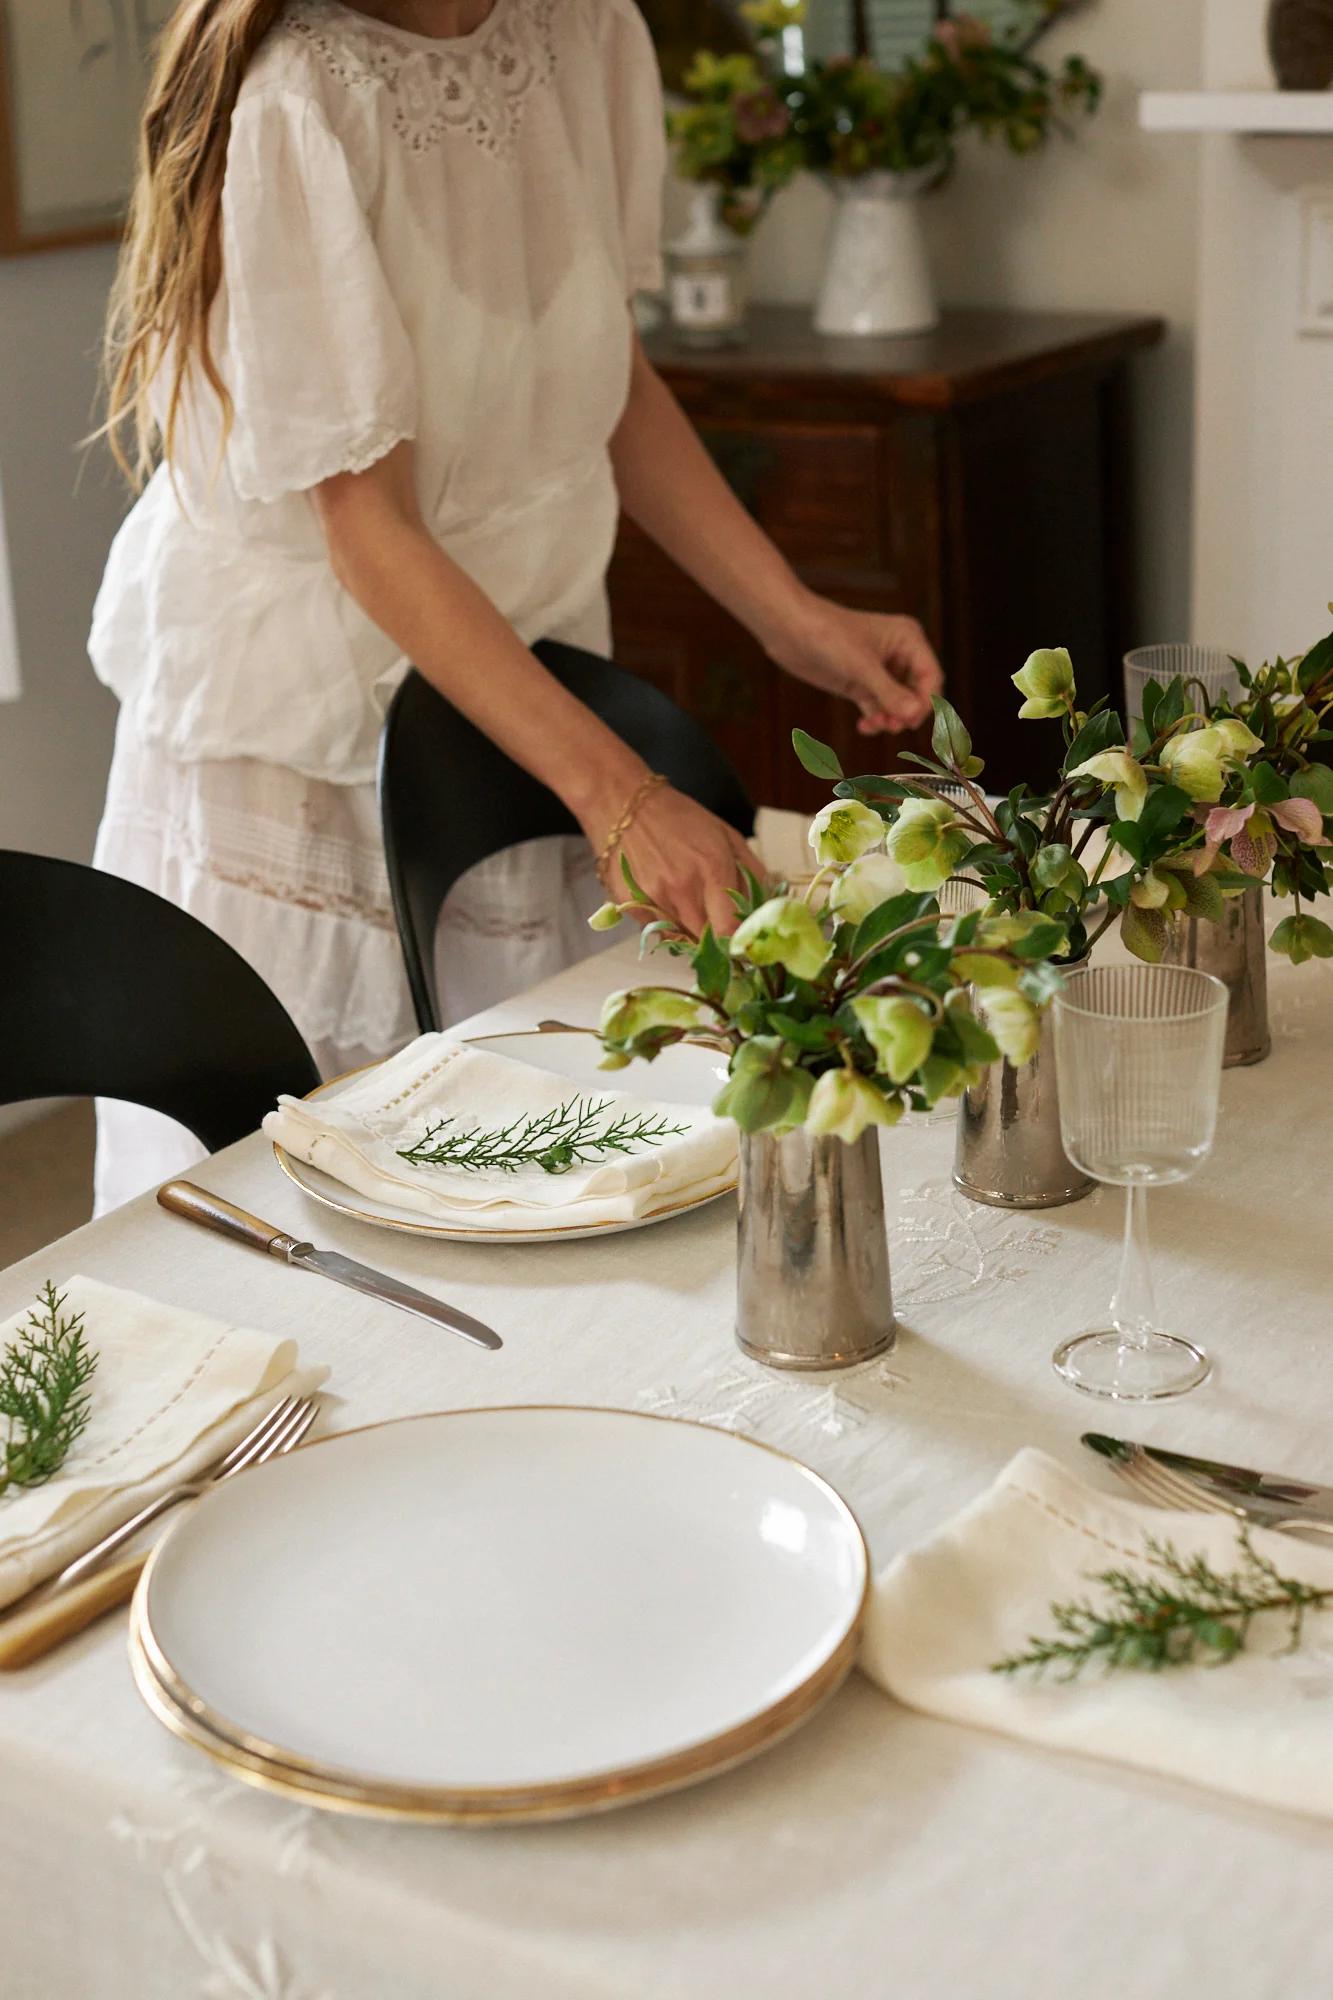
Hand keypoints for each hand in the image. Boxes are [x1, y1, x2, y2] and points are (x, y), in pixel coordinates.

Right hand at [605, 785, 765, 940]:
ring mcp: (654, 899)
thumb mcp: (728, 836)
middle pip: (706, 942)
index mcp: (712, 869)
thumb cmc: (682, 818)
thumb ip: (752, 874)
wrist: (623, 804)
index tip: (742, 942)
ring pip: (683, 939)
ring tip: (690, 903)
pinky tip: (665, 897)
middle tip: (718, 923)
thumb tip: (764, 911)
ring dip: (692, 930)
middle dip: (716, 938)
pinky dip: (668, 923)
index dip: (738, 943)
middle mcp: (682, 889)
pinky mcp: (631, 906)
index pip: (730, 931)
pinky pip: (659, 930)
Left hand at [767, 595, 943, 735]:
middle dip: (907, 712)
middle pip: (918, 693)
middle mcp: (898, 654)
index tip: (911, 721)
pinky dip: (875, 719)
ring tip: (875, 724)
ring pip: (898, 704)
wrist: (789, 629)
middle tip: (892, 726)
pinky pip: (878, 708)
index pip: (931, 676)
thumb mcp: (861, 666)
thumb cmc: (827, 635)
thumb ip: (889, 692)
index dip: (926, 701)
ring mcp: (879, 670)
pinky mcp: (860, 683)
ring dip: (890, 718)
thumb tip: (913, 715)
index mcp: (908, 638)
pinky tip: (865, 726)